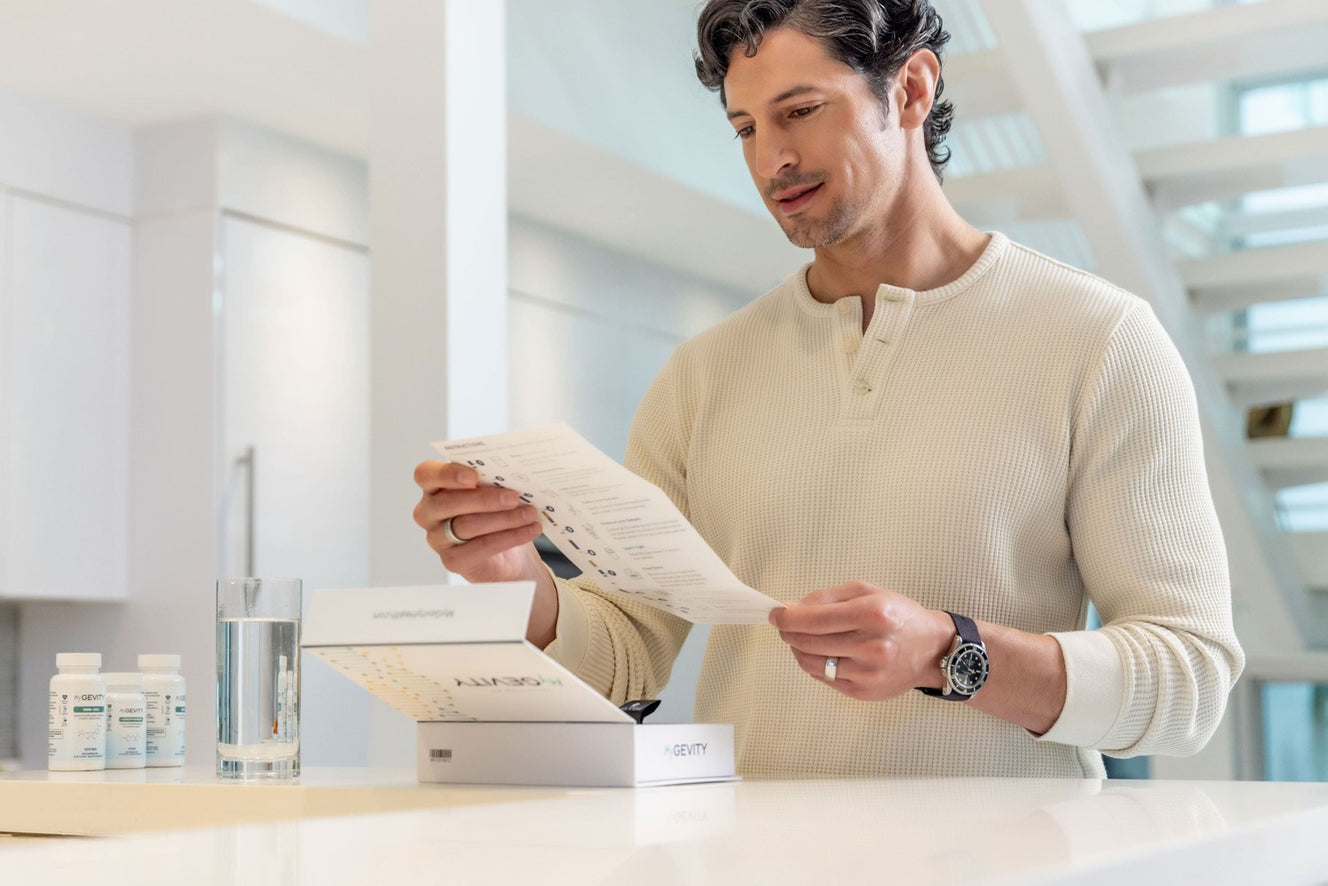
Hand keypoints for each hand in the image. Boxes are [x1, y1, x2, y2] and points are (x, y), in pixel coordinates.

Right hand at [412, 460, 557, 644]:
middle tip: (514, 497)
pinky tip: (529, 530)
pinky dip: (509, 537)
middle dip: (484, 499)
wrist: (510, 553)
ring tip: (530, 513)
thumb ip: (493, 478)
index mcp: (434, 486)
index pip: (425, 474)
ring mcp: (437, 538)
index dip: (446, 474)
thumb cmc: (497, 510)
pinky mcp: (452, 561)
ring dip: (504, 518)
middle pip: (447, 502)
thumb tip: (511, 473)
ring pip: (467, 525)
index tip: (474, 475)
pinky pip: (480, 547)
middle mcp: (428, 512)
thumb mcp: (494, 488)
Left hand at [769, 581, 951, 700]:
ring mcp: (868, 673)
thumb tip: (791, 608)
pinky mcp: (865, 692)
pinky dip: (817, 665)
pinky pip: (825, 679)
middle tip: (786, 625)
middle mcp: (872, 646)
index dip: (787, 617)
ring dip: (799, 650)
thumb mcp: (867, 592)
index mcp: (873, 614)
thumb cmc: (899, 616)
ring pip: (811, 664)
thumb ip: (826, 597)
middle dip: (790, 632)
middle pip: (808, 643)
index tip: (776, 614)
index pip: (814, 619)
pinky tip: (826, 654)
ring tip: (804, 640)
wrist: (932, 649)